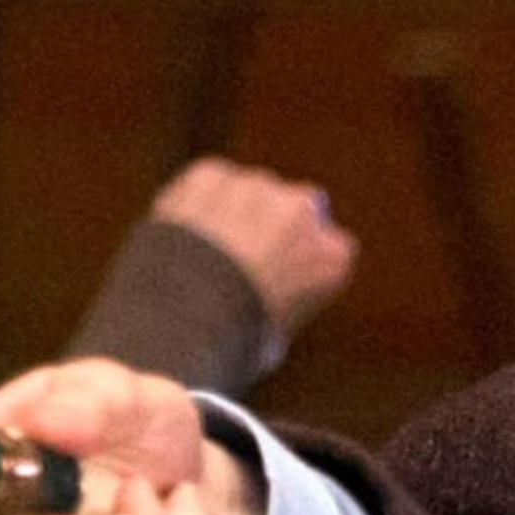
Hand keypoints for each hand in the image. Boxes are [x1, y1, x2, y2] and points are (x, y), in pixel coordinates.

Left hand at [152, 158, 357, 340]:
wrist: (185, 311)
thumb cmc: (231, 340)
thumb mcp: (274, 339)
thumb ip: (283, 302)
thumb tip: (262, 306)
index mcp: (333, 257)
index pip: (328, 251)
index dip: (297, 265)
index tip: (274, 282)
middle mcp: (304, 210)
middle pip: (293, 211)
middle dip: (270, 228)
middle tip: (235, 264)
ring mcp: (258, 187)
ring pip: (248, 193)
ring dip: (233, 212)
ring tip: (201, 255)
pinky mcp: (212, 174)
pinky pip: (207, 184)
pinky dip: (195, 202)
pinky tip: (181, 235)